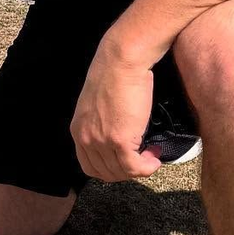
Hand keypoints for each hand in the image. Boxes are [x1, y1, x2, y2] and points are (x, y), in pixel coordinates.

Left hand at [69, 44, 161, 182]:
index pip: (90, 166)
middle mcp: (86, 138)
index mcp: (78, 130)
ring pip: (121, 172)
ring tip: (151, 155)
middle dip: (127, 171)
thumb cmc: (114, 75)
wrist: (121, 61)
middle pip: (106, 173)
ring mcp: (101, 140)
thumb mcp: (97, 105)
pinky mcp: (119, 139)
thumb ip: (100, 125)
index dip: (111, 170)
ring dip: (140, 169)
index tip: (126, 163)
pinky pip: (134, 167)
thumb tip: (116, 139)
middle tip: (143, 160)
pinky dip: (148, 167)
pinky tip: (155, 157)